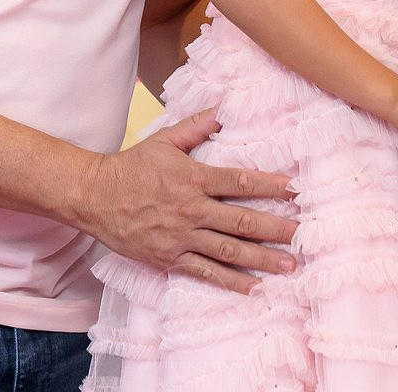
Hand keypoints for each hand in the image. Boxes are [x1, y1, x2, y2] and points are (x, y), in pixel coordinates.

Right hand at [73, 109, 297, 293]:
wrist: (94, 195)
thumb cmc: (131, 166)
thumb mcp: (164, 140)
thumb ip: (197, 126)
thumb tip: (223, 109)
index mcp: (194, 178)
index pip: (241, 182)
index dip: (271, 186)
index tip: (295, 191)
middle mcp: (192, 209)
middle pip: (243, 221)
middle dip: (277, 228)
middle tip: (304, 234)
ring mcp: (182, 237)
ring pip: (230, 251)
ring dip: (263, 259)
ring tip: (290, 265)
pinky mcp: (169, 258)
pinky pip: (205, 272)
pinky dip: (231, 281)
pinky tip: (253, 287)